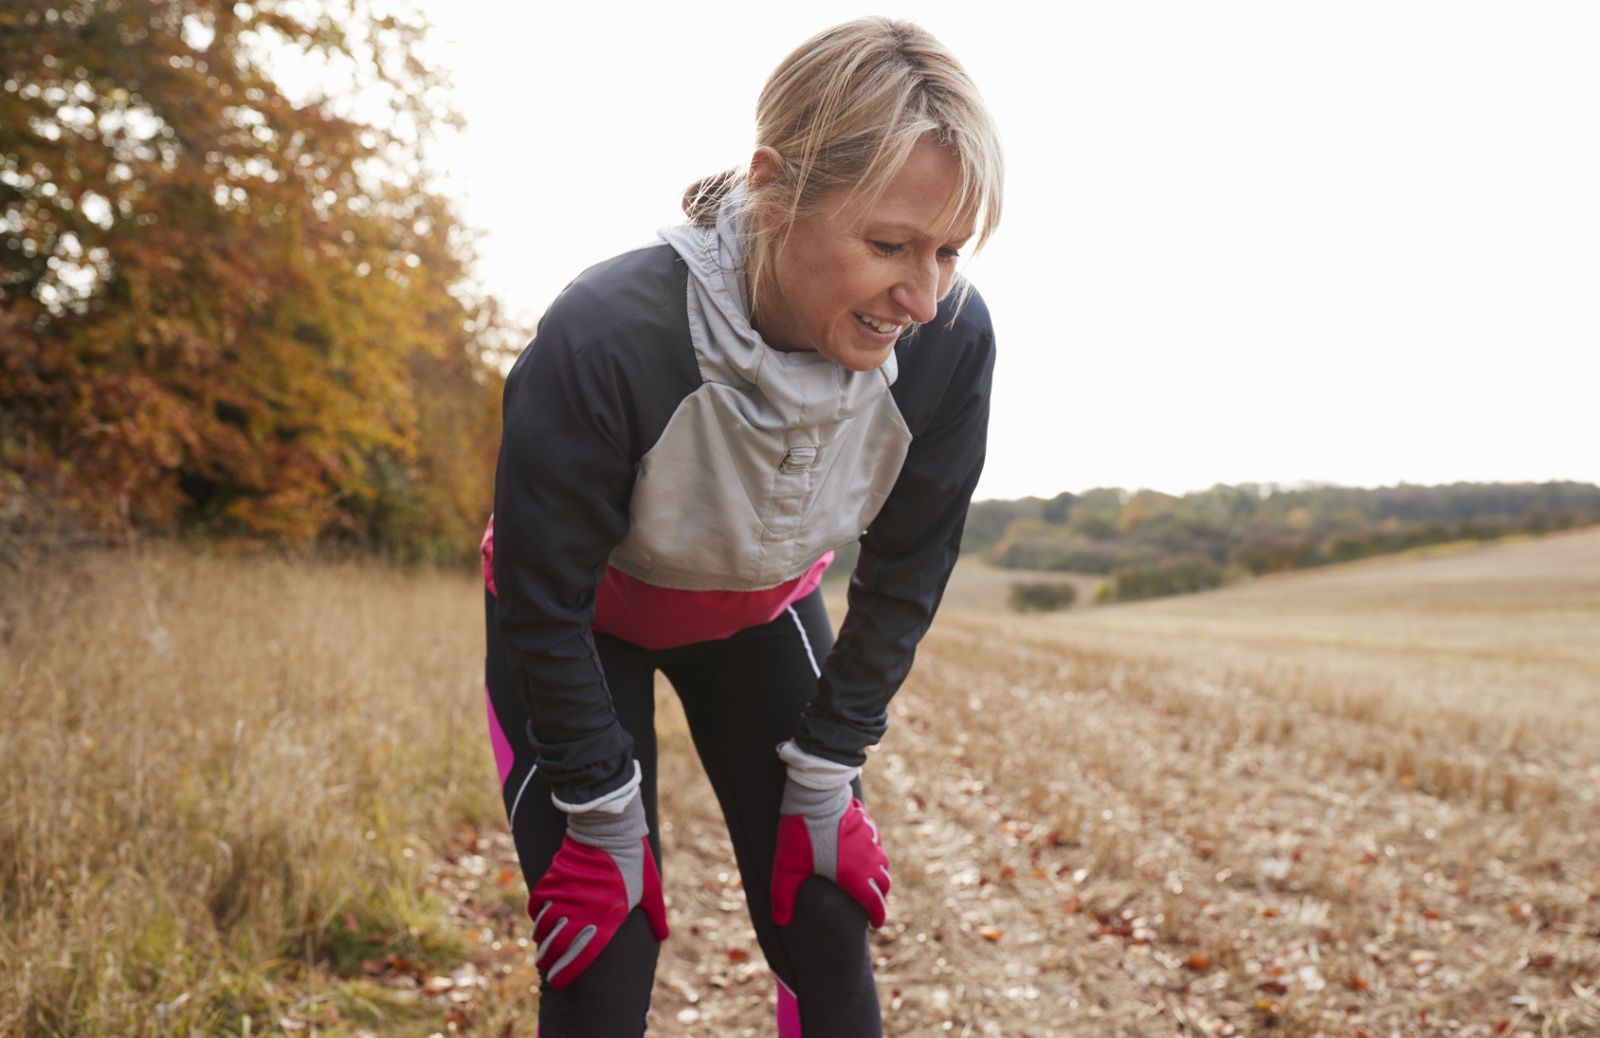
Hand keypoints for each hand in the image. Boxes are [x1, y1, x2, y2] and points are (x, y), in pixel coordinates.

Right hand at [529, 790, 667, 988]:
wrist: (611, 828)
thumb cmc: (634, 860)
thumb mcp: (651, 891)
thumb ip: (656, 916)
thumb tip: (663, 936)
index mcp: (606, 919)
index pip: (581, 956)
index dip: (566, 972)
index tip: (557, 982)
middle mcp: (581, 913)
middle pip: (556, 946)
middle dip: (548, 960)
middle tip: (544, 967)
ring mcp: (564, 897)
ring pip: (543, 927)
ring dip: (540, 940)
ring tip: (541, 946)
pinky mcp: (552, 880)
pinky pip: (538, 904)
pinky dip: (536, 915)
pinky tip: (539, 919)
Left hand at [770, 740, 890, 927]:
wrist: (815, 795)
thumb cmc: (802, 834)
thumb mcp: (787, 869)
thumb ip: (783, 897)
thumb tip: (781, 921)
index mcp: (855, 876)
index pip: (874, 903)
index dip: (877, 917)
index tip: (876, 925)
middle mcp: (869, 860)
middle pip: (884, 884)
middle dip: (880, 896)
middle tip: (872, 903)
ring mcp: (871, 840)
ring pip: (883, 862)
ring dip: (879, 873)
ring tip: (869, 878)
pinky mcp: (868, 824)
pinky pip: (877, 841)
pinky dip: (874, 851)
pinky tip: (864, 849)